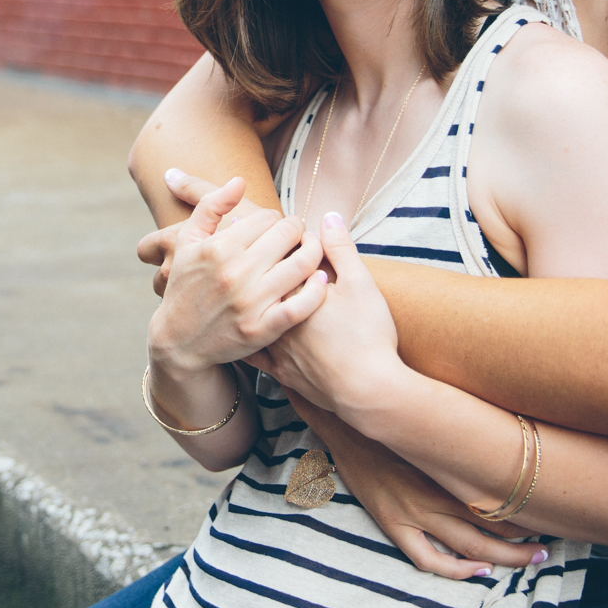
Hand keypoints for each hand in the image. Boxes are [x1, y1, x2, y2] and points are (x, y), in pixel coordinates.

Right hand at [148, 177, 328, 379]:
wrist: (178, 341)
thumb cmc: (185, 286)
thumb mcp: (187, 242)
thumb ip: (210, 206)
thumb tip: (239, 180)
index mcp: (219, 248)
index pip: (268, 217)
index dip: (277, 219)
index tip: (276, 227)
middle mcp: (235, 273)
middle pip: (289, 235)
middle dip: (298, 230)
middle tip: (298, 235)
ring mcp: (250, 303)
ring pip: (302, 264)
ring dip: (314, 252)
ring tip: (310, 251)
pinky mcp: (262, 329)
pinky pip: (302, 305)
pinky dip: (316, 289)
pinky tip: (319, 280)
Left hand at [248, 213, 403, 413]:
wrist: (368, 391)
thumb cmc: (368, 335)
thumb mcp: (360, 283)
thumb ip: (341, 248)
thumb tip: (329, 216)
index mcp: (292, 290)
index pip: (275, 257)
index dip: (276, 242)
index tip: (273, 228)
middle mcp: (275, 315)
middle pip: (257, 283)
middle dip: (256, 265)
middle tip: (252, 249)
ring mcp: (275, 345)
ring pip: (250, 316)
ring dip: (246, 298)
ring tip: (242, 284)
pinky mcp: (279, 370)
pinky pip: (252, 354)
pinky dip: (244, 340)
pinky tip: (238, 332)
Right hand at [288, 391, 542, 580]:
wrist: (345, 416)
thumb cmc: (395, 408)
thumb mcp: (436, 413)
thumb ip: (469, 426)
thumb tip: (508, 423)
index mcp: (449, 464)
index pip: (501, 495)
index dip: (531, 507)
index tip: (555, 509)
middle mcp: (435, 492)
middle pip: (492, 528)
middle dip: (525, 542)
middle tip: (551, 548)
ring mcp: (412, 510)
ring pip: (468, 548)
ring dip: (503, 558)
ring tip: (529, 560)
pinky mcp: (391, 522)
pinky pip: (426, 558)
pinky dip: (455, 570)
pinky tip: (478, 570)